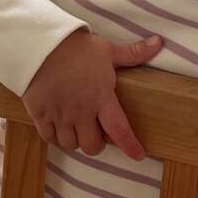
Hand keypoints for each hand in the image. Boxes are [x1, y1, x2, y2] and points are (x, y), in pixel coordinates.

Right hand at [22, 30, 161, 158]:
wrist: (39, 44)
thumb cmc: (75, 47)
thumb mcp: (106, 49)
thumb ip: (132, 53)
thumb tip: (159, 43)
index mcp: (101, 98)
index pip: (120, 130)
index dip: (131, 146)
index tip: (139, 155)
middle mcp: (82, 112)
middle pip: (92, 146)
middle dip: (97, 145)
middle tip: (96, 134)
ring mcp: (60, 115)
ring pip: (71, 144)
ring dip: (76, 141)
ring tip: (76, 129)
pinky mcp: (40, 114)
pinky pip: (50, 138)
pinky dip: (56, 137)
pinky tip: (59, 128)